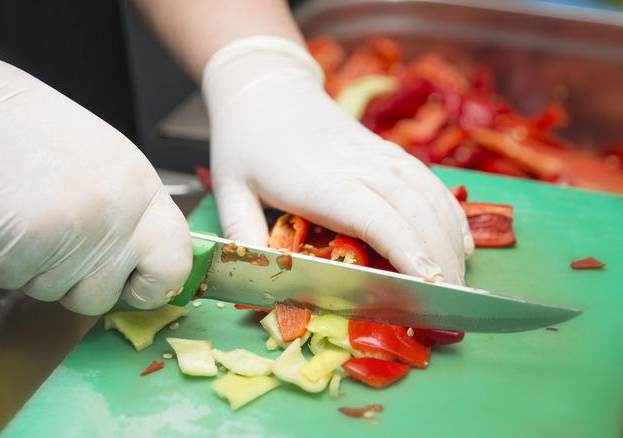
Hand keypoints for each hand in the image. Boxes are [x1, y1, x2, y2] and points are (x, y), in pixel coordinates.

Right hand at [0, 51, 191, 314]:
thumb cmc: (38, 134)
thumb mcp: (110, 165)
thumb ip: (132, 214)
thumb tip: (142, 267)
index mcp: (143, 192)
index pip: (174, 264)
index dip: (152, 287)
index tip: (131, 284)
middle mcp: (116, 215)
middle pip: (104, 297)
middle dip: (75, 286)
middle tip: (57, 247)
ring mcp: (74, 231)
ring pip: (54, 294)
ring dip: (34, 270)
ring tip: (28, 218)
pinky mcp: (26, 243)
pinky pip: (12, 282)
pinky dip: (0, 262)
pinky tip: (3, 220)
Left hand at [202, 37, 472, 284]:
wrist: (266, 87)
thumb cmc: (245, 143)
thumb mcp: (229, 189)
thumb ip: (242, 235)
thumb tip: (253, 277)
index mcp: (320, 181)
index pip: (376, 218)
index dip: (408, 251)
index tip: (431, 285)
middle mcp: (358, 165)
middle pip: (413, 212)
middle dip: (438, 259)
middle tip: (449, 306)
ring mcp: (377, 154)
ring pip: (429, 195)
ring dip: (450, 239)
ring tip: (459, 283)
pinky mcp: (386, 150)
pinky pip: (429, 181)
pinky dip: (450, 213)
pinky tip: (460, 243)